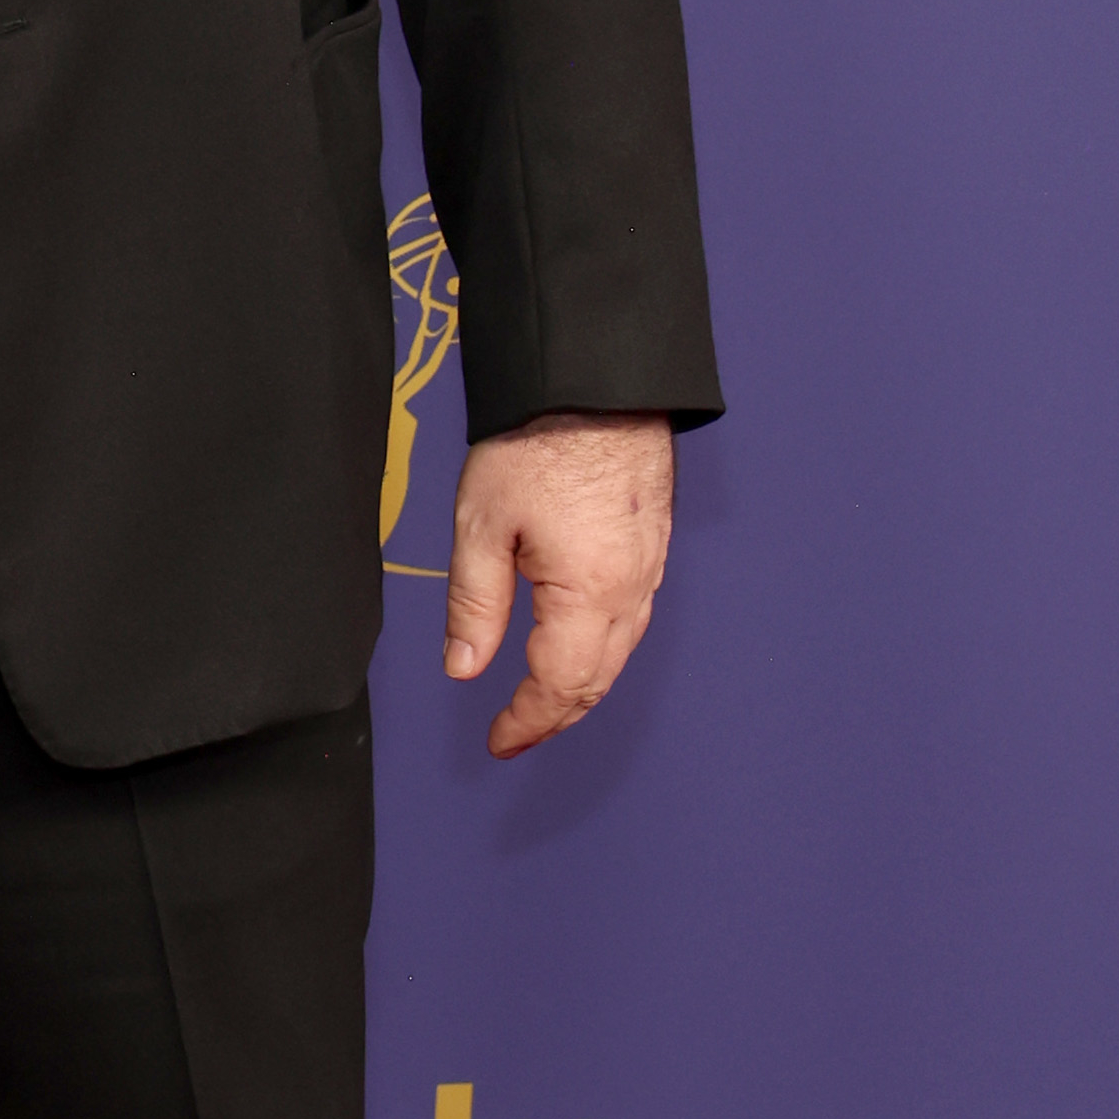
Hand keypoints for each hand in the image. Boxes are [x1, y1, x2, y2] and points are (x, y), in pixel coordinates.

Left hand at [442, 412, 672, 761]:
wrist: (597, 378)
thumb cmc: (540, 438)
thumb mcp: (482, 525)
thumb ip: (475, 606)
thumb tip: (465, 668)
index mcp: (589, 592)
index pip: (561, 686)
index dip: (528, 721)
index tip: (499, 740)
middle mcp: (632, 588)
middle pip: (597, 679)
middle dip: (555, 714)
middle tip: (515, 733)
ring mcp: (650, 565)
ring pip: (621, 652)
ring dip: (582, 685)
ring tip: (542, 701)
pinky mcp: (654, 543)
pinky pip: (634, 617)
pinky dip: (603, 648)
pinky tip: (578, 645)